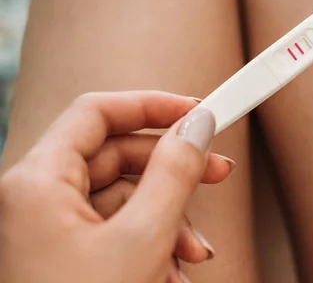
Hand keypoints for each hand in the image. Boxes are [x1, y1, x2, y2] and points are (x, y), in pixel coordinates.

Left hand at [0, 91, 233, 282]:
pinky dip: (152, 243)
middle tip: (217, 174)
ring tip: (195, 253)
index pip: (98, 112)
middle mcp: (36, 200)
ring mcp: (50, 230)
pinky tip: (173, 272)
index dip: (152, 105)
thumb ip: (175, 174)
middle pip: (117, 157)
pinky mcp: (67, 255)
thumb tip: (197, 127)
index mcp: (37, 183)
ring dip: (169, 218)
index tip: (198, 111)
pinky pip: (115, 230)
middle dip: (173, 170)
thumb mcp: (142, 240)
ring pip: (122, 199)